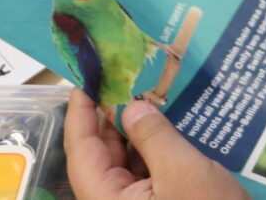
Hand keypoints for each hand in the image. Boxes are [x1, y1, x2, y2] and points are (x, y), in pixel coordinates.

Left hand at [64, 89, 249, 199]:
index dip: (82, 112)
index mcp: (106, 199)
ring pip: (126, 163)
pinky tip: (169, 124)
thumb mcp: (183, 171)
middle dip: (111, 117)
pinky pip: (147, 173)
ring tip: (150, 94)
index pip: (82, 150)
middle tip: (125, 77)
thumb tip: (134, 107)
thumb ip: (154, 136)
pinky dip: (155, 148)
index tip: (87, 78)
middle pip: (101, 155)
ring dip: (137, 130)